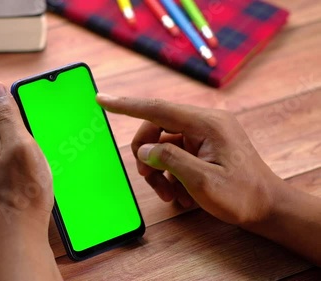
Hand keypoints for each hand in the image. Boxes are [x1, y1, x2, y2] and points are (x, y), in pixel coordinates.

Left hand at [0, 83, 61, 279]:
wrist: (15, 234)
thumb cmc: (23, 190)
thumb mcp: (20, 145)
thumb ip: (7, 116)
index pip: (5, 116)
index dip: (25, 123)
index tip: (39, 134)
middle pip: (8, 136)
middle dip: (25, 140)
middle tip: (43, 154)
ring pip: (10, 156)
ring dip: (25, 159)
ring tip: (40, 171)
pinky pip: (10, 174)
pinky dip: (22, 175)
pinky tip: (32, 185)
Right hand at [96, 94, 283, 226]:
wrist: (268, 207)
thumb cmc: (241, 196)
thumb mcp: (203, 182)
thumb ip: (171, 160)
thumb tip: (145, 150)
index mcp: (206, 124)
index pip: (157, 109)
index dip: (126, 105)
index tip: (101, 100)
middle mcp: (205, 122)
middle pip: (157, 127)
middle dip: (147, 154)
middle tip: (148, 179)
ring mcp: (205, 133)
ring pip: (163, 143)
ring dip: (159, 169)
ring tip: (169, 194)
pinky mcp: (205, 145)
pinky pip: (175, 152)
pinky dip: (171, 172)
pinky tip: (181, 193)